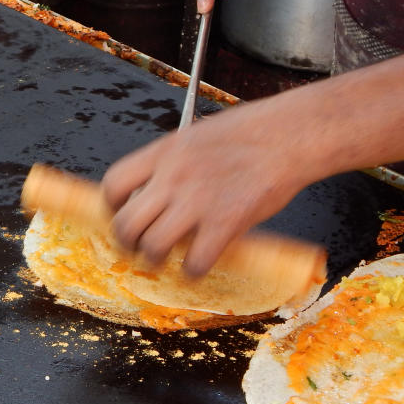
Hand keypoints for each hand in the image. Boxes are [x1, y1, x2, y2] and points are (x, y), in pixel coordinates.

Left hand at [101, 97, 317, 275]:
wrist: (290, 134)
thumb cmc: (252, 132)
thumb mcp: (198, 135)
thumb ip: (174, 162)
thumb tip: (159, 188)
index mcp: (164, 152)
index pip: (115, 183)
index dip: (113, 206)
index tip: (122, 213)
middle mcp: (173, 178)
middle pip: (126, 223)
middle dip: (129, 242)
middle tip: (141, 246)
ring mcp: (197, 202)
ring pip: (153, 247)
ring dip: (156, 260)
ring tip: (168, 258)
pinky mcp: (225, 223)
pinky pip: (194, 262)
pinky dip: (193, 271)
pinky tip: (200, 264)